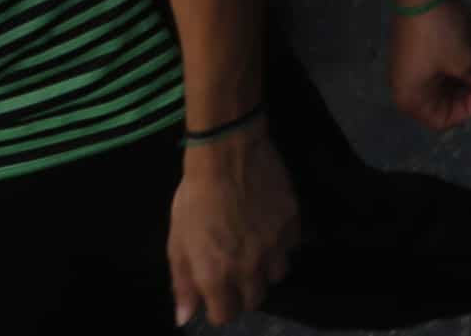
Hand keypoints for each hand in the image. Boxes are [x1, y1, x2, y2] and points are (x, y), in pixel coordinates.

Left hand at [168, 126, 300, 326]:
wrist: (228, 153)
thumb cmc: (195, 198)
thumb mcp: (177, 242)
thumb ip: (182, 283)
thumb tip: (185, 317)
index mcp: (216, 275)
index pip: (225, 315)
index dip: (219, 306)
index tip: (216, 291)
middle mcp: (249, 267)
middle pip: (255, 299)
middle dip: (244, 290)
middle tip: (235, 268)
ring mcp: (275, 245)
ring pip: (278, 275)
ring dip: (266, 268)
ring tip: (256, 249)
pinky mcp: (293, 222)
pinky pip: (292, 245)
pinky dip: (282, 243)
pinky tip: (269, 226)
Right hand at [387, 0, 470, 128]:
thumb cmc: (442, 33)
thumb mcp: (466, 61)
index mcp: (412, 98)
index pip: (444, 119)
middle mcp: (409, 87)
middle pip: (447, 100)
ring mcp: (414, 66)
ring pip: (449, 79)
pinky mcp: (422, 48)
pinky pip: (445, 62)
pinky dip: (465, 59)